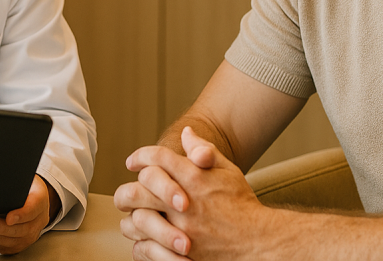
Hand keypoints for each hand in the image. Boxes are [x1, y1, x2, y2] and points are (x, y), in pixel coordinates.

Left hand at [0, 174, 56, 253]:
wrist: (33, 202)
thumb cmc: (25, 188)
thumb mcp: (23, 178)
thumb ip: (12, 181)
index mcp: (40, 203)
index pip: (33, 210)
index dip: (22, 215)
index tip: (9, 218)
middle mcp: (35, 223)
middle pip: (17, 230)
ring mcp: (25, 237)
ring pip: (5, 241)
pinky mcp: (13, 246)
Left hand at [116, 126, 273, 260]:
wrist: (257, 242)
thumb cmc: (241, 205)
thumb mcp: (227, 170)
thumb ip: (204, 150)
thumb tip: (186, 133)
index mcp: (194, 178)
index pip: (157, 158)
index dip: (141, 156)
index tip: (133, 162)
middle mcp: (183, 204)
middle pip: (138, 190)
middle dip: (127, 189)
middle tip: (126, 193)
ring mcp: (179, 230)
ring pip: (137, 220)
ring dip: (131, 216)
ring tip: (133, 215)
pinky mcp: (178, 254)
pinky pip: (145, 248)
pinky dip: (140, 242)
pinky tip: (144, 237)